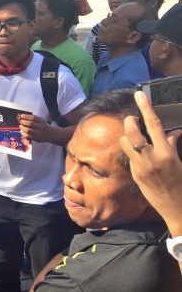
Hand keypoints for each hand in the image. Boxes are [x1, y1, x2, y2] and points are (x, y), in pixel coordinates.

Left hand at [18, 113, 48, 141]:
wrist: (49, 134)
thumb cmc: (42, 125)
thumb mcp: (40, 120)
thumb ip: (32, 118)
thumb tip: (22, 116)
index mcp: (41, 121)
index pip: (33, 118)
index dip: (26, 116)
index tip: (21, 116)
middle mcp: (40, 127)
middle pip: (30, 124)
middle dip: (23, 122)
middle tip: (21, 121)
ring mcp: (38, 133)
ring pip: (28, 130)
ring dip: (22, 128)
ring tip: (21, 126)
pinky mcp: (36, 138)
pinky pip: (27, 136)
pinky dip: (23, 133)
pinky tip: (22, 131)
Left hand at [120, 91, 181, 233]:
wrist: (177, 208)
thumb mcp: (179, 162)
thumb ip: (171, 145)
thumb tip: (173, 131)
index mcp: (165, 153)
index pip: (153, 125)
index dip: (146, 108)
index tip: (139, 94)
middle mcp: (150, 158)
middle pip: (131, 131)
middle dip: (130, 122)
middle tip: (133, 119)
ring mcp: (140, 166)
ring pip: (125, 142)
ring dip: (128, 137)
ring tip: (137, 138)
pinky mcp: (134, 174)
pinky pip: (129, 156)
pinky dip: (132, 151)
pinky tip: (140, 154)